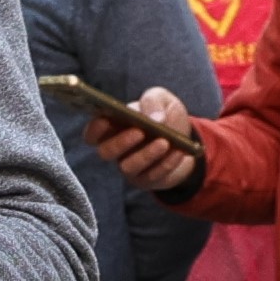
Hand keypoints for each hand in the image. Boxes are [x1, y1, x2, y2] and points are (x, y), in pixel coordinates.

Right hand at [86, 89, 206, 198]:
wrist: (187, 140)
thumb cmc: (165, 116)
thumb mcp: (162, 100)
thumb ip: (153, 101)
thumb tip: (154, 118)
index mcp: (112, 128)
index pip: (92, 134)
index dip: (94, 129)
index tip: (105, 120)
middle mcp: (116, 150)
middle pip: (105, 152)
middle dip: (120, 142)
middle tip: (139, 132)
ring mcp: (130, 167)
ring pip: (128, 167)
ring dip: (146, 155)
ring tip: (164, 142)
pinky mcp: (147, 180)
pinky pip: (152, 176)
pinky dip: (166, 163)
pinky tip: (178, 152)